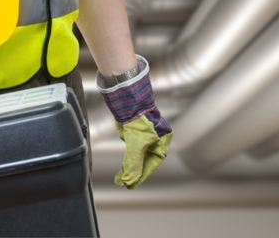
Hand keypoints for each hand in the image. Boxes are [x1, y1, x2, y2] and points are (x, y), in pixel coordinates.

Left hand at [97, 55, 172, 188]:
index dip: (142, 175)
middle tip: (123, 183)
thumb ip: (133, 162)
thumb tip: (127, 180)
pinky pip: (131, 147)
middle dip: (134, 172)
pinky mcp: (134, 130)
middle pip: (145, 160)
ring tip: (121, 178)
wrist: (128, 98)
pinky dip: (127, 156)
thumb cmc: (138, 118)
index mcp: (163, 141)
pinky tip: (123, 164)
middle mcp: (155, 138)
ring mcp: (144, 134)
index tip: (131, 185)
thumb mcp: (136, 143)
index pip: (152, 163)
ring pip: (137, 154)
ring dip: (130, 166)